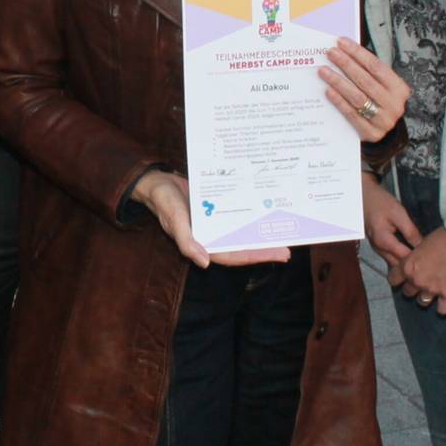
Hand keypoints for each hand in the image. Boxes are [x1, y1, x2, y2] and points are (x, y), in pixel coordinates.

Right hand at [132, 169, 290, 269]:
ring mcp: (216, 223)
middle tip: (288, 250)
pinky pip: (238, 216)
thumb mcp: (173, 219)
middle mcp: (212, 236)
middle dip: (264, 248)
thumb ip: (186, 241)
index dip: (256, 256)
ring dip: (260, 233)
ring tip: (282, 233)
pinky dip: (251, 217)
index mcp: (203, 243)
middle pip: (242, 246)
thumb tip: (205, 263)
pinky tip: (266, 212)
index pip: (233, 255)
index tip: (278, 255)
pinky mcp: (217, 209)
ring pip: (242, 232)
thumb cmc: (164, 201)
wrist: (157, 182)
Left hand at [320, 38, 408, 141]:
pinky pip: (352, 114)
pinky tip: (328, 90)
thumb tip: (343, 52)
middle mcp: (394, 104)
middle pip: (365, 80)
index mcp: (399, 88)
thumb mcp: (382, 87)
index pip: (376, 66)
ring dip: (338, 81)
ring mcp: (383, 120)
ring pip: (357, 97)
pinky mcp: (371, 133)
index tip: (341, 42)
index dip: (357, 53)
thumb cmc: (380, 103)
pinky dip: (339, 101)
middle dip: (346, 64)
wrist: (388, 135)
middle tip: (330, 53)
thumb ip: (368, 72)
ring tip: (323, 70)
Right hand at [360, 172, 421, 287]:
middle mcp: (378, 249)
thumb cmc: (380, 202)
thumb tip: (423, 246)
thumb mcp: (398, 213)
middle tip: (431, 263)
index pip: (405, 258)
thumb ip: (410, 231)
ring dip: (407, 263)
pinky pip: (391, 257)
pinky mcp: (378, 246)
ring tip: (423, 260)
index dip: (419, 260)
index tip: (433, 258)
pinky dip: (401, 258)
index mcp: (384, 241)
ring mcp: (377, 248)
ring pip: (394, 263)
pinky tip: (412, 254)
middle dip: (413, 266)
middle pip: (399, 265)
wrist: (362, 196)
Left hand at [399, 227, 445, 315]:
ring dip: (426, 297)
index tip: (402, 278)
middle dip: (413, 287)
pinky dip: (443, 307)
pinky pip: (442, 310)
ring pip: (422, 302)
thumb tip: (411, 261)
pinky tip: (445, 302)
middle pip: (407, 292)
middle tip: (421, 281)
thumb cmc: (442, 237)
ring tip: (433, 291)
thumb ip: (413, 258)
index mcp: (408, 266)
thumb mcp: (420, 244)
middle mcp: (417, 280)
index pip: (393, 279)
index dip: (397, 278)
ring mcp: (432, 289)